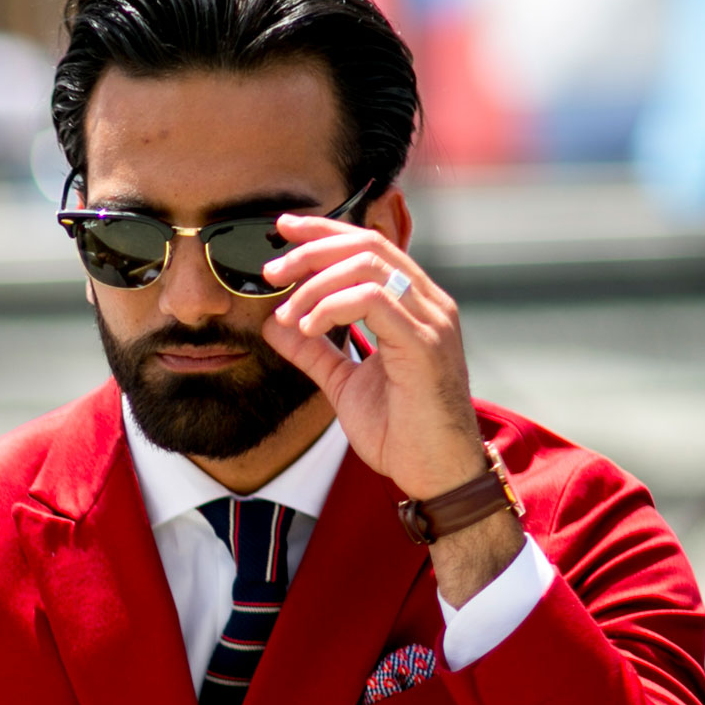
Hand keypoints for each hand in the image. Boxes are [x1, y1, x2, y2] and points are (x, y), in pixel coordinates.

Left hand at [259, 215, 522, 603]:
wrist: (435, 474)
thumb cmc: (400, 432)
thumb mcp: (344, 384)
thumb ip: (315, 351)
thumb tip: (277, 324)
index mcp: (413, 307)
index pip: (370, 246)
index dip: (325, 232)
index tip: (282, 231)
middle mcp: (428, 304)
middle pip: (367, 245)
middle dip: (311, 249)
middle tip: (270, 270)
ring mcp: (431, 321)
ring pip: (369, 265)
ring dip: (315, 283)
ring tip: (286, 313)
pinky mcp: (425, 344)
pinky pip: (375, 300)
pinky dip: (332, 306)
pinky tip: (308, 327)